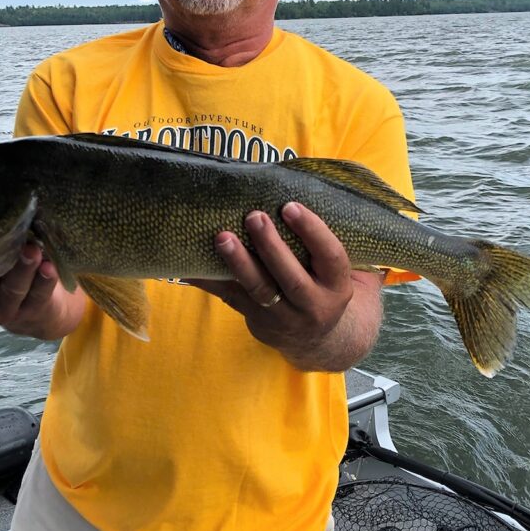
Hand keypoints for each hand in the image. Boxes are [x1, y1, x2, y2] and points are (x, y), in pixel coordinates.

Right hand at [0, 241, 85, 339]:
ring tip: (32, 250)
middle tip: (6, 232)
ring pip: (12, 289)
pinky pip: (38, 296)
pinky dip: (45, 281)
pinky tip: (51, 267)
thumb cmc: (3, 271)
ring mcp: (1, 310)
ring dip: (23, 268)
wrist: (33, 310)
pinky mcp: (29, 313)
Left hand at [188, 202, 381, 369]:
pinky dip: (211, 281)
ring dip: (239, 263)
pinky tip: (191, 266)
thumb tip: (307, 189)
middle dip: (271, 246)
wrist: (319, 341)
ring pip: (260, 291)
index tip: (290, 206)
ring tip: (221, 237)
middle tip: (253, 216)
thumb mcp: (338, 271)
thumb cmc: (325, 286)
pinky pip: (232, 300)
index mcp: (337, 286)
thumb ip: (328, 243)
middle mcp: (314, 305)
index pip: (331, 257)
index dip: (312, 231)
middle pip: (291, 277)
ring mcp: (284, 318)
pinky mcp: (258, 323)